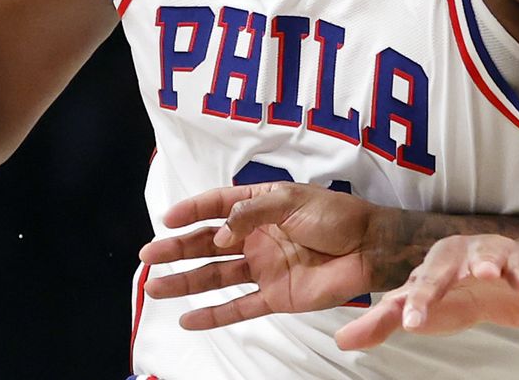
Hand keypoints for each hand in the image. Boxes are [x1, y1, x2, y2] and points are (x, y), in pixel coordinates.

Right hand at [137, 182, 377, 329]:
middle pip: (208, 243)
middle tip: (148, 255)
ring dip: (185, 281)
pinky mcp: (275, 295)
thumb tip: (219, 233)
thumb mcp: (292, 201)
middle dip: (177, 249)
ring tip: (154, 287)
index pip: (217, 205)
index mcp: (260, 204)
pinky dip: (213, 314)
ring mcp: (264, 267)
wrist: (369, 247)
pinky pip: (238, 306)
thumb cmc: (336, 215)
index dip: (191, 211)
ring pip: (215, 276)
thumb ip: (252, 213)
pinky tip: (188, 317)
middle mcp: (256, 236)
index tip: (166, 219)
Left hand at [334, 234, 518, 349]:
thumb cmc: (452, 288)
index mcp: (446, 260)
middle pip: (481, 255)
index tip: (410, 322)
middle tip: (482, 273)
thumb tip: (344, 340)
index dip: (420, 298)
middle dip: (482, 263)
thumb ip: (384, 320)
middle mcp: (483, 254)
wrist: (499, 275)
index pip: (428, 277)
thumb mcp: (419, 304)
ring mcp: (518, 263)